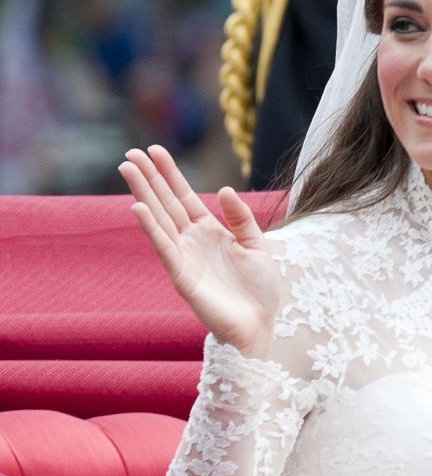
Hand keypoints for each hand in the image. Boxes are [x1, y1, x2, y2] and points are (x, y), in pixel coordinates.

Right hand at [119, 145, 280, 358]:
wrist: (260, 325)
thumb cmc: (259, 290)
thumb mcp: (257, 245)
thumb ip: (241, 218)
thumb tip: (222, 190)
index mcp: (210, 232)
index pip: (185, 197)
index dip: (170, 174)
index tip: (155, 150)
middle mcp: (192, 241)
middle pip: (166, 203)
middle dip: (149, 178)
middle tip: (130, 152)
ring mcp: (184, 257)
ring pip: (159, 220)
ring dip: (143, 195)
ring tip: (127, 169)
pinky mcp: (181, 277)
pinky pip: (164, 248)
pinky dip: (151, 229)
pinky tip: (138, 208)